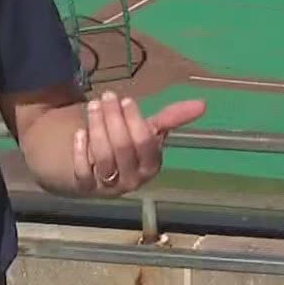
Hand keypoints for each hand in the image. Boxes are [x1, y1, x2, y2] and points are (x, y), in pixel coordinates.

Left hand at [71, 90, 205, 194]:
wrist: (93, 170)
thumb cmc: (125, 147)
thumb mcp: (147, 132)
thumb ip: (171, 119)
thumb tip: (203, 103)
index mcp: (151, 167)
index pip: (145, 144)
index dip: (135, 121)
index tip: (125, 100)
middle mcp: (132, 180)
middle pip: (123, 148)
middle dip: (114, 119)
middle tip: (107, 96)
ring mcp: (108, 186)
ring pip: (103, 157)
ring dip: (97, 127)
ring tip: (93, 105)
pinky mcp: (85, 188)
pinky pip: (83, 171)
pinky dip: (81, 150)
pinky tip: (79, 132)